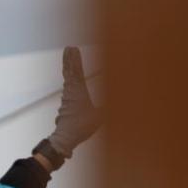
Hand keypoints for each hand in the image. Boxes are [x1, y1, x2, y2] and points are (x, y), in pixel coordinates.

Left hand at [36, 46, 99, 163]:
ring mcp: (67, 98)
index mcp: (78, 91)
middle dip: (69, 59)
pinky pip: (68, 87)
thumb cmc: (81, 128)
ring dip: (69, 66)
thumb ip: (110, 107)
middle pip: (69, 71)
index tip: (72, 48)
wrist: (65, 139)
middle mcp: (70, 92)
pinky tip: (71, 78)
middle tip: (68, 47)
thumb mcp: (100, 116)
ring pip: (68, 78)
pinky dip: (70, 78)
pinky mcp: (66, 105)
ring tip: (68, 56)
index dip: (74, 59)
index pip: (76, 71)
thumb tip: (123, 102)